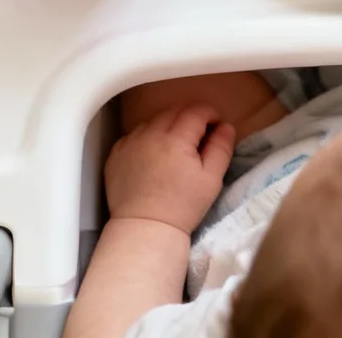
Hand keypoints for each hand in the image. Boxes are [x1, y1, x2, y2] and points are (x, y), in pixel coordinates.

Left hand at [104, 103, 234, 235]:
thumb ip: (221, 148)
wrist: (145, 230)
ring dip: (168, 125)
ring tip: (174, 146)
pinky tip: (153, 153)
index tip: (215, 126)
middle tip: (198, 135)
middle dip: (190, 117)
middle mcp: (150, 135)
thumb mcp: (212, 179)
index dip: (210, 114)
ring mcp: (129, 144)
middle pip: (174, 111)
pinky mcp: (116, 155)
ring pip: (154, 120)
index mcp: (176, 140)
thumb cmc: (183, 206)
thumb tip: (225, 125)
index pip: (196, 111)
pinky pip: (134, 134)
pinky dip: (147, 137)